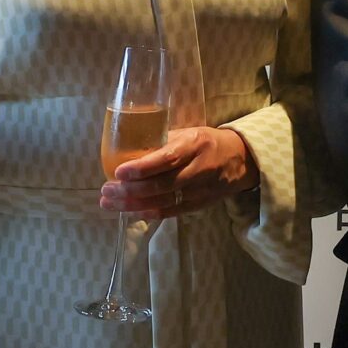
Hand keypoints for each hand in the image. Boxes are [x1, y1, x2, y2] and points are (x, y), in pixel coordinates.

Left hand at [98, 126, 256, 219]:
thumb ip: (163, 142)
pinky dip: (148, 213)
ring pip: (163, 202)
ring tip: (110, 203)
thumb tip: (128, 150)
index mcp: (195, 145)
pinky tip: (130, 212)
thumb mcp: (189, 133)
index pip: (167, 158)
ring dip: (133, 204)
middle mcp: (199, 169)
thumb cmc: (207, 142)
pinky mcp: (199, 205)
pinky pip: (170, 212)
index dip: (143, 167)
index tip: (119, 171)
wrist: (241, 161)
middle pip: (162, 184)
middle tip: (106, 190)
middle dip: (130, 189)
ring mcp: (200, 191)